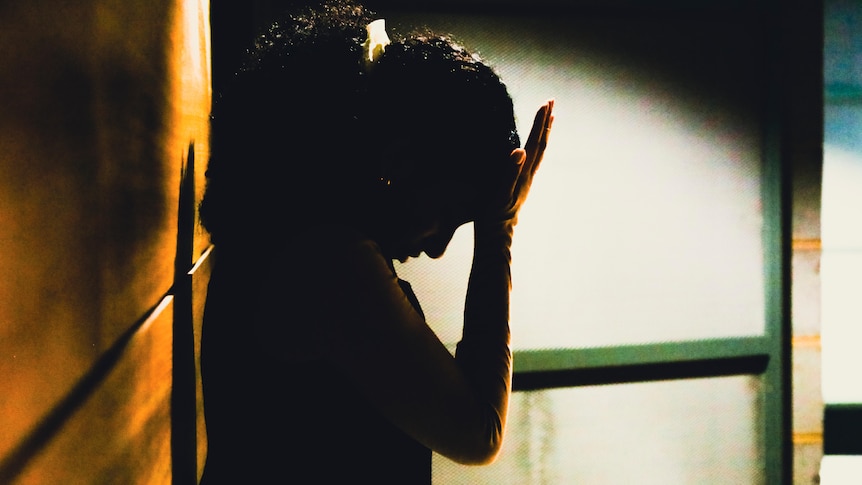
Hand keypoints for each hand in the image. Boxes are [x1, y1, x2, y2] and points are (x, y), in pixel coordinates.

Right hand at [482, 100, 553, 225]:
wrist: (496, 236)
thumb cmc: (493, 216)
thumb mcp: (499, 193)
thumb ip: (509, 172)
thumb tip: (520, 150)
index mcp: (523, 174)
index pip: (534, 143)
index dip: (539, 123)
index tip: (546, 104)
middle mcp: (528, 175)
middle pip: (542, 144)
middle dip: (546, 122)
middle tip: (551, 102)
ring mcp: (525, 180)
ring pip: (539, 152)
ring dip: (544, 133)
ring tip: (548, 118)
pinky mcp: (520, 186)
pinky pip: (532, 160)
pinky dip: (536, 146)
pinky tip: (531, 146)